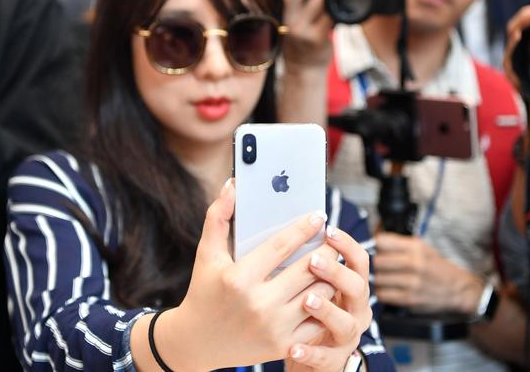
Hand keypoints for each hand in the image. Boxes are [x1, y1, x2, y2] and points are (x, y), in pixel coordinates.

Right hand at [153, 180, 337, 369]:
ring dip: (329, 277)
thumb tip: (232, 184)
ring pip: (319, 294)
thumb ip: (218, 217)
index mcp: (239, 278)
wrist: (196, 343)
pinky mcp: (282, 345)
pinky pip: (317, 321)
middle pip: (308, 269)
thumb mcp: (207, 254)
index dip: (304, 228)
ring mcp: (273, 327)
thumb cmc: (204, 291)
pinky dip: (325, 305)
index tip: (319, 216)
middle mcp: (258, 303)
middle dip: (325, 250)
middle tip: (332, 239)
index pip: (282, 246)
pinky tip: (324, 292)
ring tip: (330, 264)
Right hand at [280, 0, 332, 71]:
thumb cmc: (299, 38)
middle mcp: (284, 17)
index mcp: (276, 8)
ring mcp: (298, 29)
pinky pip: (331, 15)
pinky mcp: (315, 38)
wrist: (303, 69)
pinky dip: (336, 15)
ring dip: (328, 1)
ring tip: (324, 13)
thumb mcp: (290, 15)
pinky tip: (330, 23)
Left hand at [287, 225, 372, 371]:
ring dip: (327, 310)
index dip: (347, 244)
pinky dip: (311, 352)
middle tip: (313, 261)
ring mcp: (348, 336)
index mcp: (352, 286)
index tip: (328, 230)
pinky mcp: (335, 361)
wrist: (310, 356)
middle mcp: (356, 310)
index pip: (359, 260)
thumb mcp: (311, 285)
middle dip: (336, 272)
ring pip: (346, 322)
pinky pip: (326, 357)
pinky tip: (293, 346)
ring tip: (307, 301)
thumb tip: (288, 229)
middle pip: (357, 287)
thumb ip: (305, 264)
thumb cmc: (306, 313)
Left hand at [373, 232, 482, 313]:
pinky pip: (383, 295)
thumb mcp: (422, 247)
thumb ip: (398, 243)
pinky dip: (383, 293)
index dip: (376, 245)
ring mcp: (412, 282)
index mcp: (415, 247)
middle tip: (382, 267)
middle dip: (377, 264)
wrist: (458, 289)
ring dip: (379, 280)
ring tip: (386, 279)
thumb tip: (374, 238)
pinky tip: (390, 289)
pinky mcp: (410, 299)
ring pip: (378, 279)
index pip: (381, 241)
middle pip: (377, 261)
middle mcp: (414, 263)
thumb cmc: (436, 267)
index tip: (377, 250)